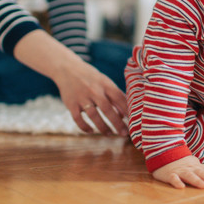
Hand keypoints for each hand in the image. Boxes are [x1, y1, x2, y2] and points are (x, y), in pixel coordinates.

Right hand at [13, 29, 128, 135]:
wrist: (68, 69)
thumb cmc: (91, 78)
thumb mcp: (104, 82)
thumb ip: (114, 97)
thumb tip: (124, 115)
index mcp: (105, 84)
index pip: (119, 98)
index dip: (128, 111)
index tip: (135, 122)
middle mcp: (94, 90)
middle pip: (107, 109)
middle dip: (117, 123)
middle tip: (125, 134)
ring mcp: (82, 97)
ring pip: (94, 115)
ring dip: (103, 127)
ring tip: (110, 134)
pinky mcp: (71, 104)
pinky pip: (78, 118)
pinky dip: (84, 127)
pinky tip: (91, 131)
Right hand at [152, 156, 203, 189]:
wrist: (164, 153)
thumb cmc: (182, 163)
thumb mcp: (195, 165)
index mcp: (196, 167)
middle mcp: (190, 169)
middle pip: (201, 173)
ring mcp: (180, 171)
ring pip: (189, 175)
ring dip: (197, 180)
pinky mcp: (169, 174)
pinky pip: (173, 178)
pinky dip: (177, 182)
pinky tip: (181, 187)